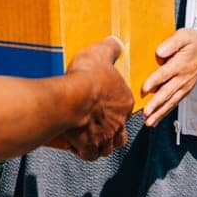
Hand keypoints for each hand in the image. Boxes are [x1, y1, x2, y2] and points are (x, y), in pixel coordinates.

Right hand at [61, 37, 131, 160]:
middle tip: (101, 125)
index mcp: (124, 102)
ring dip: (101, 144)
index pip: (125, 108)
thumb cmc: (86, 76)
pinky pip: (90, 154)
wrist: (70, 97)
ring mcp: (104, 136)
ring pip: (108, 147)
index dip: (116, 108)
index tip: (104, 104)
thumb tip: (116, 41)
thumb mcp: (99, 54)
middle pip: (121, 133)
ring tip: (90, 138)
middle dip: (113, 132)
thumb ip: (110, 49)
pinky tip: (76, 146)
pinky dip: (85, 152)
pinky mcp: (88, 145)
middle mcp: (118, 122)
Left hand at [142, 28, 196, 127]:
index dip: (155, 81)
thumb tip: (159, 51)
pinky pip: (174, 103)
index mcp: (180, 64)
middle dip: (156, 104)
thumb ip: (172, 43)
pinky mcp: (184, 91)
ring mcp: (184, 86)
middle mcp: (182, 78)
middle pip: (167, 92)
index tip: (145, 88)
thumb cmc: (192, 42)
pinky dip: (164, 112)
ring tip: (149, 122)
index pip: (165, 73)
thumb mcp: (184, 36)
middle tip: (146, 113)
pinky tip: (155, 120)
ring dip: (159, 112)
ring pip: (170, 101)